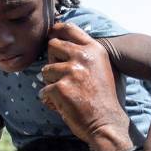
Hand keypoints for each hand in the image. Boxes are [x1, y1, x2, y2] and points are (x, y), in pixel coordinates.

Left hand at [39, 22, 126, 143]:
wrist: (107, 122)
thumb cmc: (104, 98)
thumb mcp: (101, 68)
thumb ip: (86, 54)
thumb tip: (61, 42)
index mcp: (94, 50)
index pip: (69, 28)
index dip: (56, 30)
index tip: (51, 35)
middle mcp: (82, 57)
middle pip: (52, 45)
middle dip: (52, 60)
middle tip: (60, 76)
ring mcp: (71, 72)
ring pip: (46, 70)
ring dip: (51, 83)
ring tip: (66, 94)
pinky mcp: (60, 88)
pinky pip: (44, 90)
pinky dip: (50, 100)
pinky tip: (62, 105)